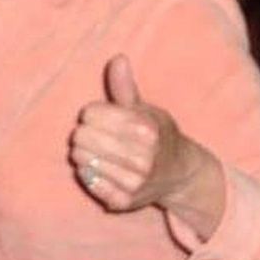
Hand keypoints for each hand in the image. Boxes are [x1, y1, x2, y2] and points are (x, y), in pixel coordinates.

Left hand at [70, 54, 216, 214]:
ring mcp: (132, 183)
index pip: (90, 114)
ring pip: (80, 158)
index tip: (101, 117)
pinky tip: (100, 167)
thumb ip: (125, 86)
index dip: (92, 113)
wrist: (179, 176)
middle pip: (82, 136)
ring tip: (98, 151)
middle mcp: (142, 158)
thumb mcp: (144, 108)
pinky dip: (87, 171)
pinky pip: (87, 179)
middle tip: (97, 135)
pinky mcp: (122, 202)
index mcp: (145, 130)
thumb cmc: (156, 135)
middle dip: (85, 132)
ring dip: (84, 152)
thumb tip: (118, 58)